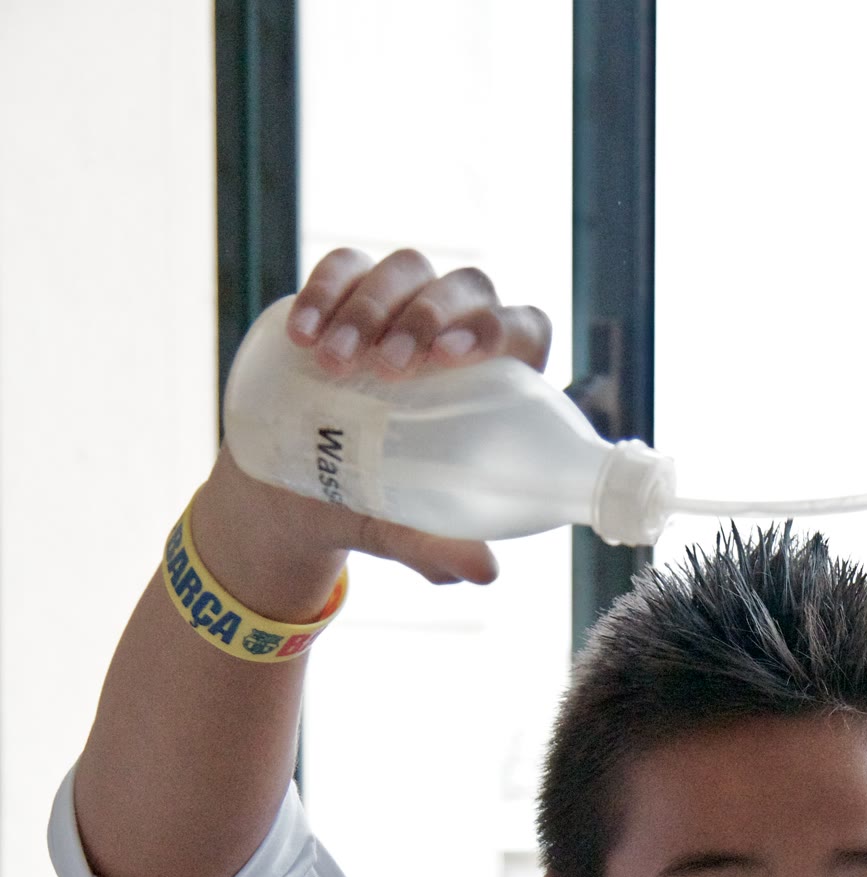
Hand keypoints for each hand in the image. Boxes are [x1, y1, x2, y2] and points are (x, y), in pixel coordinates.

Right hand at [195, 246, 552, 604]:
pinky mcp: (346, 293)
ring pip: (407, 270)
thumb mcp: (404, 529)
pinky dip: (324, 289)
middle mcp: (456, 329)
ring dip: (373, 306)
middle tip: (388, 370)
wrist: (294, 494)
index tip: (453, 358)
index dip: (500, 329)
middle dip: (428, 318)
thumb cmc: (373, 509)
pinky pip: (344, 266)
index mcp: (496, 379)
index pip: (523, 329)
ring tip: (333, 364)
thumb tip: (485, 571)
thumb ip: (440, 543)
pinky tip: (303, 334)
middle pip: (467, 288)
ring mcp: (402, 304)